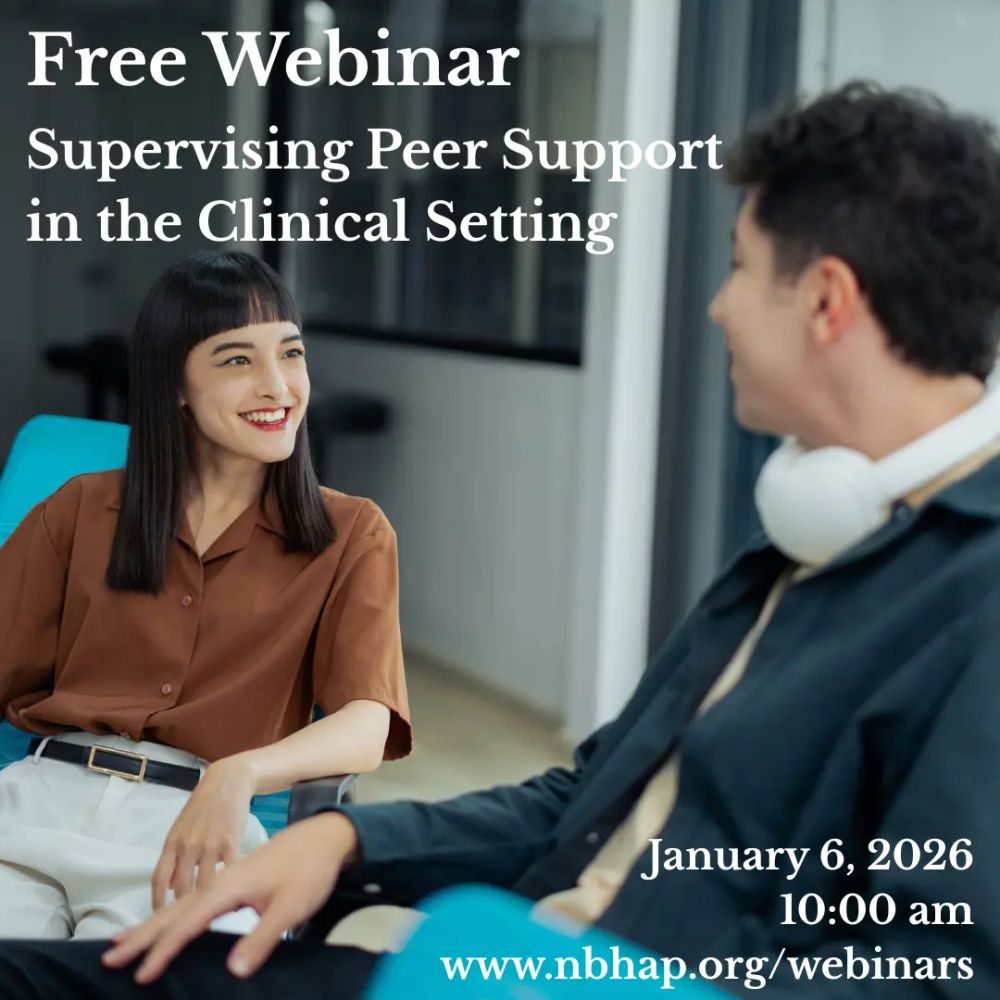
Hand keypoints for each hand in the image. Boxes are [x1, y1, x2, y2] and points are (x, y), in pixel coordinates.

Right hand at [104, 811, 359, 982]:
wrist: (325, 836)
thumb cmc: (310, 871)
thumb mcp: (292, 907)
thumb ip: (263, 938)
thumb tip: (232, 970)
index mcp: (228, 887)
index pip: (188, 924)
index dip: (164, 950)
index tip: (140, 974)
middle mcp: (219, 882)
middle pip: (173, 912)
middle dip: (141, 936)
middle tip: (109, 958)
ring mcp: (224, 879)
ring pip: (179, 905)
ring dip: (150, 925)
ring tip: (122, 943)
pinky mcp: (233, 880)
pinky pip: (193, 901)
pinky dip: (172, 914)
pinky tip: (167, 924)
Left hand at [151, 756, 255, 909]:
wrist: (229, 780)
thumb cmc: (205, 805)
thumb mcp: (183, 827)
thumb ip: (176, 856)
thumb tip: (171, 887)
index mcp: (173, 842)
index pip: (159, 879)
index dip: (156, 904)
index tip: (158, 923)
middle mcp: (188, 845)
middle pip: (182, 888)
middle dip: (183, 912)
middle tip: (188, 927)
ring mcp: (210, 844)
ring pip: (205, 884)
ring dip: (206, 903)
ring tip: (210, 918)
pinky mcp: (232, 841)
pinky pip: (229, 870)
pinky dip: (229, 885)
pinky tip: (232, 895)